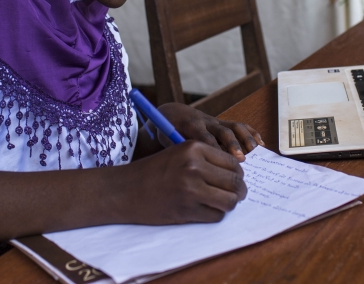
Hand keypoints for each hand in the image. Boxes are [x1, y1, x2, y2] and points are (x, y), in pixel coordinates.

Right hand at [126, 141, 246, 223]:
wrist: (124, 190)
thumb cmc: (152, 171)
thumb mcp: (178, 154)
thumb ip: (205, 160)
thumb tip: (235, 174)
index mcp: (194, 148)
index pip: (232, 162)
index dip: (237, 174)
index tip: (235, 180)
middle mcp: (195, 166)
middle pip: (234, 182)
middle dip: (239, 191)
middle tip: (237, 195)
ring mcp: (191, 189)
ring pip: (229, 201)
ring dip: (230, 204)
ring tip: (224, 203)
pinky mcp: (187, 210)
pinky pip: (216, 215)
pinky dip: (216, 215)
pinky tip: (207, 210)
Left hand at [155, 103, 263, 160]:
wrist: (173, 113)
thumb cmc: (168, 132)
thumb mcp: (167, 140)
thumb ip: (179, 152)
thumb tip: (192, 171)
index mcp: (191, 126)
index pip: (205, 137)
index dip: (215, 149)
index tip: (222, 163)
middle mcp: (206, 122)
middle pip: (223, 131)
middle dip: (233, 145)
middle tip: (241, 159)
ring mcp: (216, 122)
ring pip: (234, 127)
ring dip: (246, 138)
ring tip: (255, 150)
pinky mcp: (223, 123)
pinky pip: (240, 125)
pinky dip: (251, 133)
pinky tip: (261, 144)